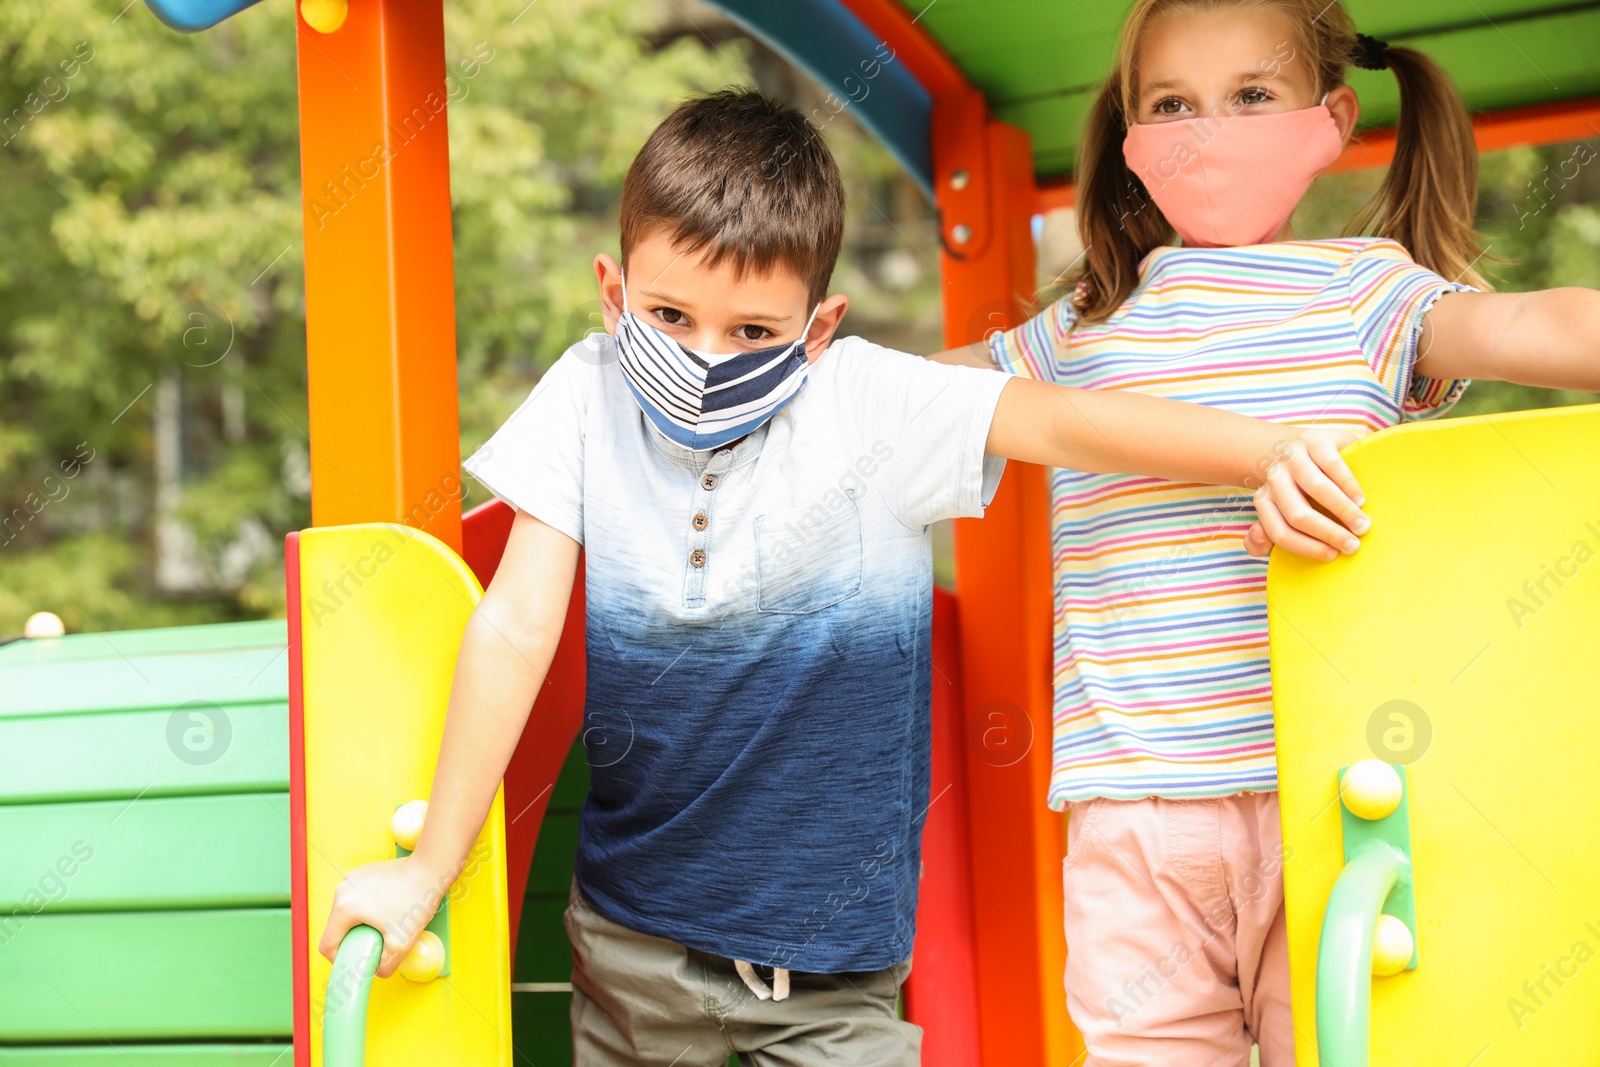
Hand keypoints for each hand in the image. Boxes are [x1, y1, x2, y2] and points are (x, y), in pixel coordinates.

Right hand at [318, 854, 454, 978]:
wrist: (431, 869)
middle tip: (375, 943)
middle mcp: (343, 889)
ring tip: (384, 925)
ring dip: (360, 923)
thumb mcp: (401, 944)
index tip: (357, 960)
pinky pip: (357, 898)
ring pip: (347, 912)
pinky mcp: (364, 872)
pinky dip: (367, 908)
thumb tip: (376, 971)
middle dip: (353, 939)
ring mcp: (353, 878)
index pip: (327, 944)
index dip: (339, 959)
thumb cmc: (416, 901)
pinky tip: (388, 910)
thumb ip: (384, 966)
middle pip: (336, 927)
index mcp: (344, 907)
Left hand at [1243, 428, 1369, 560]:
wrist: (1301, 448)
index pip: (1278, 531)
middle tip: (1353, 545)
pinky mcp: (1314, 440)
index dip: (1306, 547)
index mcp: (1264, 500)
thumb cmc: (1298, 492)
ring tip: (1362, 526)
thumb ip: (1261, 539)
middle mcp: (1274, 478)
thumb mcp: (1280, 513)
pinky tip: (1360, 500)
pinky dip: (1349, 486)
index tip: (1332, 555)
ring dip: (1343, 511)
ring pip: (1316, 488)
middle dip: (1328, 533)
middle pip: (1298, 514)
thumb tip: (1258, 535)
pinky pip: (1332, 465)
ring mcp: (1293, 457)